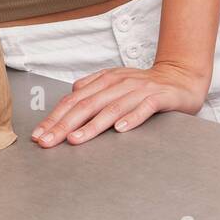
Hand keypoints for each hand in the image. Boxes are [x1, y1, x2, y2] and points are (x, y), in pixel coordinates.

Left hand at [31, 61, 210, 146]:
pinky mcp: (159, 98)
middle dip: (64, 125)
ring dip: (91, 125)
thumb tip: (72, 93)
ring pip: (111, 108)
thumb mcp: (116, 82)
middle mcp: (118, 84)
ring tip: (75, 140)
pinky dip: (131, 119)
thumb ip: (94, 87)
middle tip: (47, 142)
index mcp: (104, 81)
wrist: (181, 77)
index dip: (55, 117)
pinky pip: (144, 109)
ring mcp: (138, 90)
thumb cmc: (145, 86)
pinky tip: (120, 130)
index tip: (39, 135)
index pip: (74, 100)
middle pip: (86, 105)